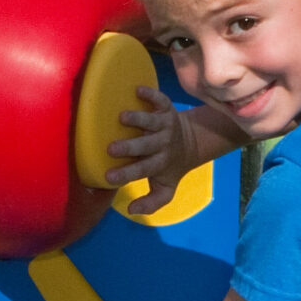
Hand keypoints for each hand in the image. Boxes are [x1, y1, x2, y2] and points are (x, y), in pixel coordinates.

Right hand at [106, 85, 192, 213]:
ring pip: (152, 122)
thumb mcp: (165, 188)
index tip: (109, 176)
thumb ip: (152, 202)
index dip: (127, 174)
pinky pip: (160, 100)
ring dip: (138, 120)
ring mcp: (165, 124)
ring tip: (121, 118)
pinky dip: (151, 94)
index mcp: (160, 162)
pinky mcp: (166, 108)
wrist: (191, 142)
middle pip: (147, 146)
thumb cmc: (168, 166)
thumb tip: (132, 210)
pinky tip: (137, 89)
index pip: (143, 170)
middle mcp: (163, 143)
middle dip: (130, 148)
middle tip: (111, 148)